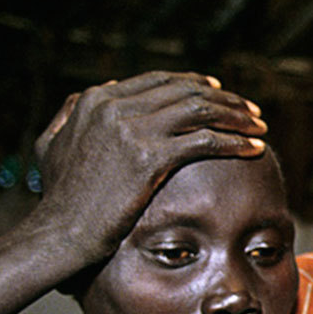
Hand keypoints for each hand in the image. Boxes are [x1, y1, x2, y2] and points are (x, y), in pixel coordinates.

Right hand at [31, 71, 267, 265]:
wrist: (59, 232)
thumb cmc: (59, 198)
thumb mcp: (53, 145)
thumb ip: (70, 114)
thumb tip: (92, 94)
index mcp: (96, 99)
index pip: (159, 81)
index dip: (194, 84)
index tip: (220, 93)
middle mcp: (114, 106)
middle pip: (185, 91)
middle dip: (224, 99)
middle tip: (250, 109)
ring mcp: (132, 129)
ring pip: (201, 110)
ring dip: (236, 116)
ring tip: (259, 126)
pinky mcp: (149, 156)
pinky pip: (205, 141)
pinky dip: (234, 142)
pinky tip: (254, 148)